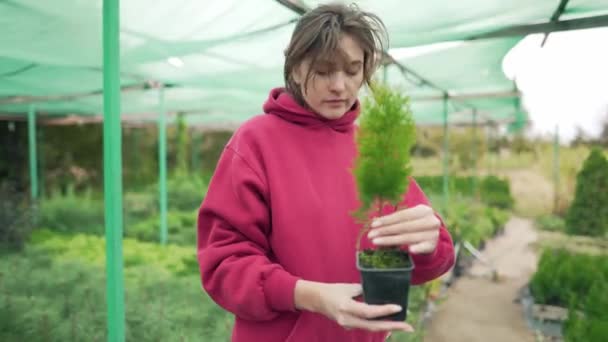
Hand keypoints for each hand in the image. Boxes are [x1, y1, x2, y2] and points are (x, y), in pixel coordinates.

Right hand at [295, 281, 413, 331]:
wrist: (316, 300)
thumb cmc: (333, 290)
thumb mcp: (349, 287)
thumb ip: (364, 291)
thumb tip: (380, 293)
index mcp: (346, 307)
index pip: (369, 311)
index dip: (384, 310)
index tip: (399, 307)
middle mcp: (347, 320)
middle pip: (373, 326)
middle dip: (393, 326)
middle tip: (409, 327)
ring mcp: (348, 325)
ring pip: (371, 328)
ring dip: (388, 327)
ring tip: (403, 325)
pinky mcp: (349, 327)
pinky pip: (366, 327)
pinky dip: (379, 325)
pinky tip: (390, 324)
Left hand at [367, 204, 440, 253]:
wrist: (431, 237)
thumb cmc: (414, 225)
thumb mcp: (407, 220)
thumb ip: (393, 220)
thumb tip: (374, 221)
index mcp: (423, 210)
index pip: (402, 215)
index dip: (387, 220)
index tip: (373, 225)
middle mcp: (431, 221)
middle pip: (404, 226)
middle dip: (385, 230)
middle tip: (371, 235)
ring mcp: (433, 234)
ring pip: (408, 237)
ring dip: (390, 240)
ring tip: (376, 242)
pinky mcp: (433, 246)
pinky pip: (423, 247)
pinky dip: (417, 248)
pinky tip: (409, 250)